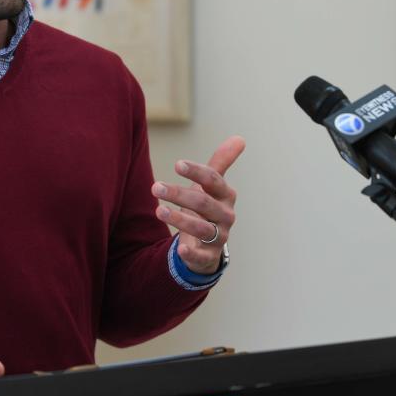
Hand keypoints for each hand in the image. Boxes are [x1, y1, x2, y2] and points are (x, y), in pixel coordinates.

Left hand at [152, 135, 245, 274]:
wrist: (209, 243)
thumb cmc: (207, 207)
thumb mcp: (211, 185)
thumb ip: (221, 162)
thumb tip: (240, 138)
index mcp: (226, 195)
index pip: (213, 180)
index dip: (196, 172)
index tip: (177, 164)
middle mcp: (225, 215)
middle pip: (203, 203)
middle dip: (179, 194)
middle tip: (155, 187)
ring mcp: (219, 237)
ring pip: (201, 228)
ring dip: (180, 220)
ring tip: (158, 211)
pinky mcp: (209, 257)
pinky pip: (201, 256)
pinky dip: (191, 253)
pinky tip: (180, 248)